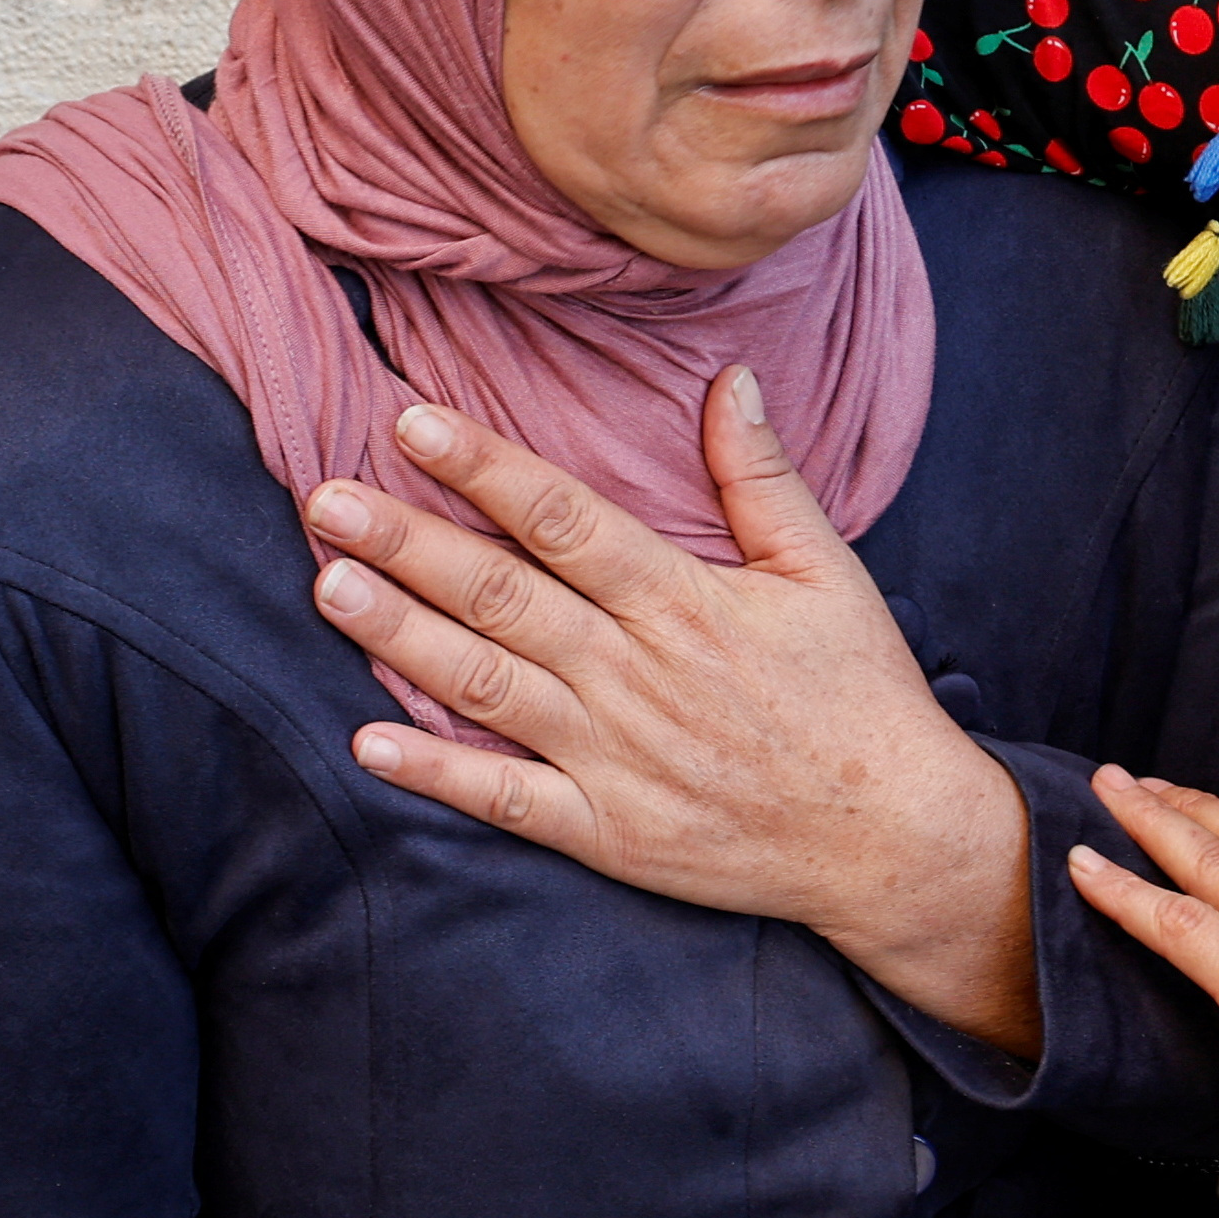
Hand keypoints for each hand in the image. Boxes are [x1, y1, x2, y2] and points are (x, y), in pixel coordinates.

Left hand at [314, 376, 1039, 1051]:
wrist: (893, 838)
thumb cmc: (860, 695)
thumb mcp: (827, 573)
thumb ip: (764, 478)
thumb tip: (730, 379)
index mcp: (683, 601)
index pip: (563, 519)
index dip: (483, 468)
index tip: (410, 422)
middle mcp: (634, 674)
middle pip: (501, 594)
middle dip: (407, 542)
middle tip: (325, 497)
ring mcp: (614, 756)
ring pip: (485, 684)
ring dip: (399, 636)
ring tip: (328, 585)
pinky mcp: (607, 831)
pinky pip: (507, 799)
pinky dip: (437, 772)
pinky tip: (368, 741)